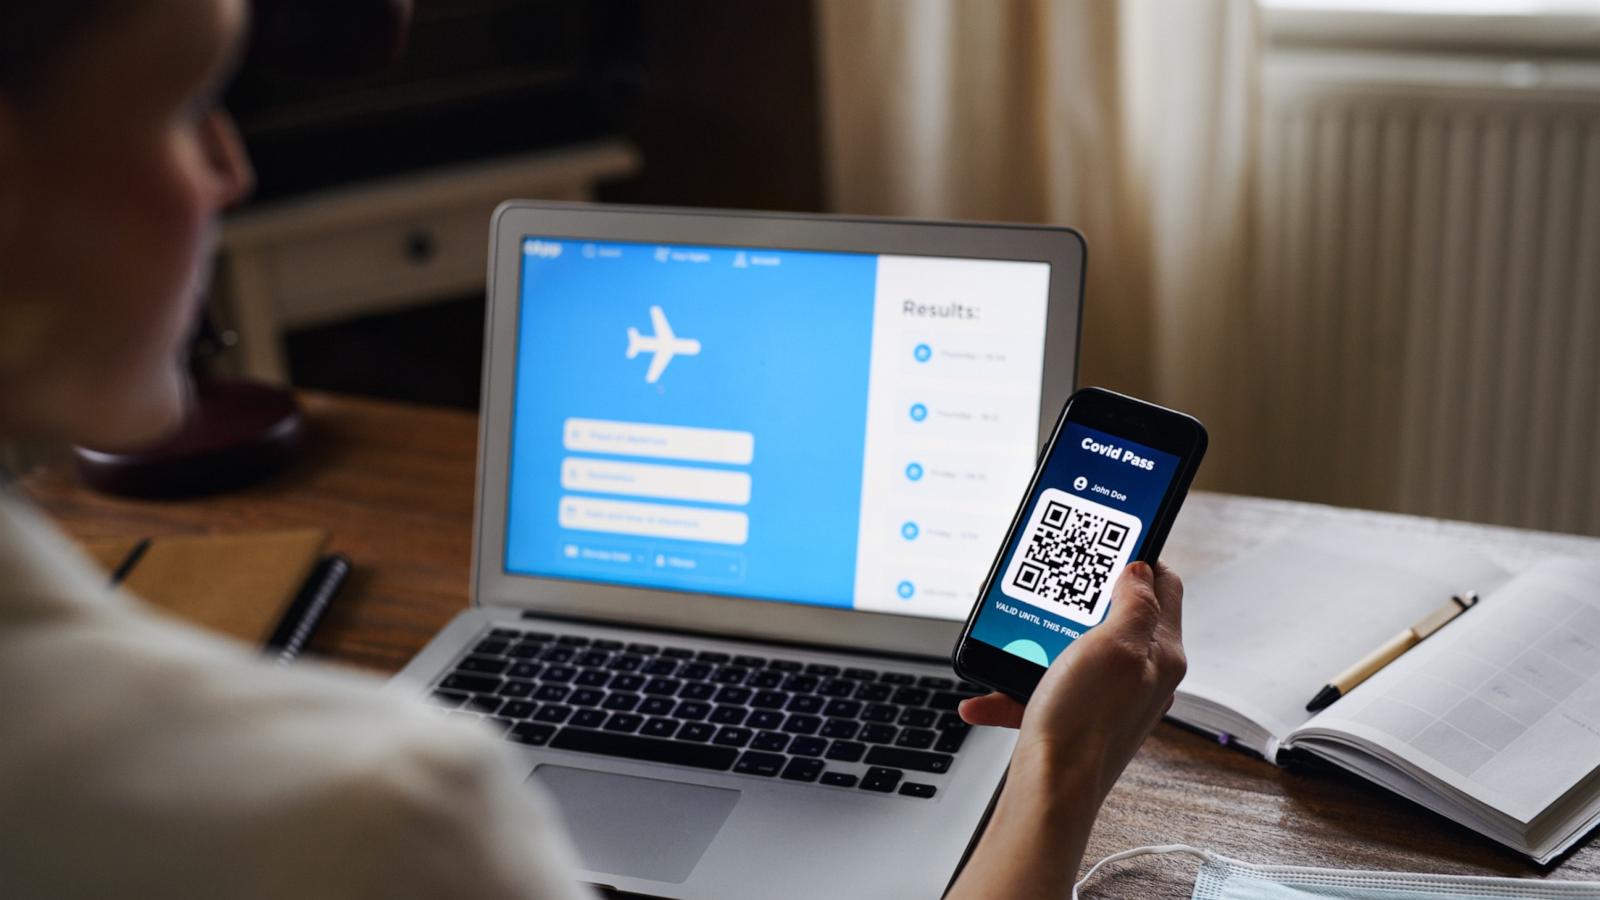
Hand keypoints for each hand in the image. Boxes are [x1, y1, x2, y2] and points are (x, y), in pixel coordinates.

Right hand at [961, 561, 1186, 804]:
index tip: (1106, 541)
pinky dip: (1015, 685)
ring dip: (1036, 640)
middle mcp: (1140, 674)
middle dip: (1075, 599)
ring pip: (1072, 648)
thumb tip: (1140, 570)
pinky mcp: (1077, 715)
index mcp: (1160, 653)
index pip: (1164, 585)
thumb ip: (1134, 603)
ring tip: (1008, 638)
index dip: (1138, 556)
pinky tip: (986, 695)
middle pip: (1115, 613)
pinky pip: (1044, 686)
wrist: (1050, 792)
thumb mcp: (1113, 646)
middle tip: (1049, 587)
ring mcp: (1108, 696)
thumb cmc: (1082, 725)